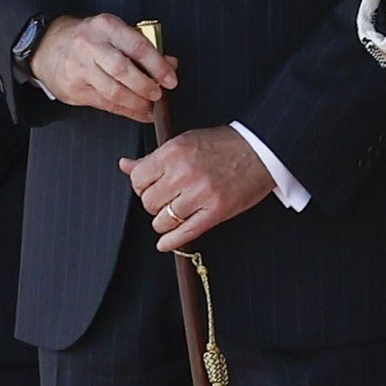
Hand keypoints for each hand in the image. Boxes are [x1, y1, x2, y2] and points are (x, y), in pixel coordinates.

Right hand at [31, 14, 177, 119]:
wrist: (46, 45)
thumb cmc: (86, 38)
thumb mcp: (114, 32)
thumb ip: (142, 47)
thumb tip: (170, 64)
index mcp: (106, 27)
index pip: (137, 46)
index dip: (157, 66)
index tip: (170, 78)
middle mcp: (91, 46)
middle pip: (123, 70)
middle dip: (146, 86)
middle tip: (159, 94)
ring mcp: (80, 68)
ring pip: (113, 91)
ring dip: (136, 103)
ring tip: (150, 107)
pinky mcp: (74, 89)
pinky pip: (104, 104)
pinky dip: (125, 111)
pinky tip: (137, 112)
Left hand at [120, 125, 274, 251]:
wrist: (261, 150)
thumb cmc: (223, 144)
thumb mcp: (184, 142)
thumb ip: (153, 158)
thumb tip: (125, 166)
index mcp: (174, 152)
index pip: (138, 179)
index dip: (141, 186)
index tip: (149, 187)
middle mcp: (184, 173)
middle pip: (148, 202)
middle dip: (153, 204)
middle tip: (165, 200)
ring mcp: (201, 194)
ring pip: (163, 220)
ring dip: (164, 221)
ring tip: (173, 214)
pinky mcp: (216, 211)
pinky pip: (185, 233)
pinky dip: (171, 242)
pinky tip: (165, 242)